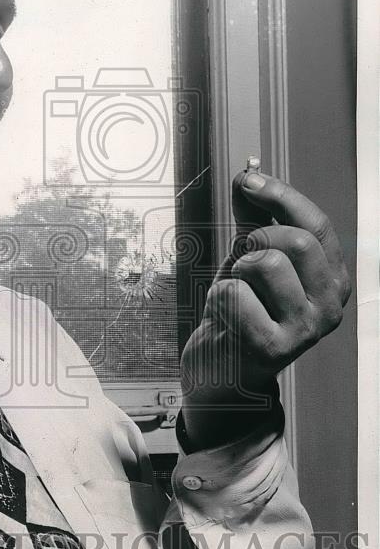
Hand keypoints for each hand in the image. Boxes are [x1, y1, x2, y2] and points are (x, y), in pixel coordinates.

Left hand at [180, 170, 350, 449]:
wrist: (219, 374)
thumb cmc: (238, 315)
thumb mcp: (249, 261)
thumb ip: (255, 219)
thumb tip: (250, 173)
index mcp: (331, 281)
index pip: (317, 224)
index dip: (281, 195)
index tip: (248, 179)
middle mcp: (329, 307)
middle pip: (297, 240)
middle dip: (256, 238)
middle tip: (241, 262)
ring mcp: (305, 330)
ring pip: (267, 263)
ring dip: (237, 271)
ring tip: (235, 294)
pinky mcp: (272, 348)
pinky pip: (235, 294)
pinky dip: (217, 298)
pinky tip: (223, 319)